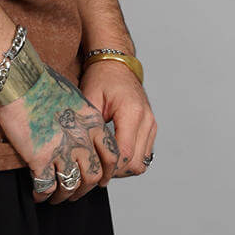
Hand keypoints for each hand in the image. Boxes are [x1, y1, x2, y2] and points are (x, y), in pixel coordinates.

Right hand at [0, 59, 121, 203]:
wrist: (19, 78)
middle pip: (93, 175)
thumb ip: (81, 117)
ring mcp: (62, 149)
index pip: (112, 155)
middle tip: (77, 192)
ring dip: (64, 196)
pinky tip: (38, 195)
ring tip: (57, 198)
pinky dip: (43, 194)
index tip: (99, 179)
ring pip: (71, 185)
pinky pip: (46, 186)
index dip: (106, 172)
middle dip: (85, 189)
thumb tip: (79, 131)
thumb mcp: (72, 96)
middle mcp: (81, 138)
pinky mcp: (40, 157)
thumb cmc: (41, 82)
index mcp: (92, 122)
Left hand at [78, 60, 156, 178]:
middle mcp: (146, 120)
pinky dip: (130, 160)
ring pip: (142, 163)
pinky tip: (114, 154)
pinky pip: (144, 155)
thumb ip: (89, 123)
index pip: (125, 153)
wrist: (116, 63)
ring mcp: (151, 124)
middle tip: (96, 169)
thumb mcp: (90, 96)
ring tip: (104, 162)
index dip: (109, 167)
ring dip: (124, 168)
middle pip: (135, 163)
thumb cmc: (101, 76)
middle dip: (115, 171)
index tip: (94, 170)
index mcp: (131, 112)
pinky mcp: (151, 128)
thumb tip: (83, 149)